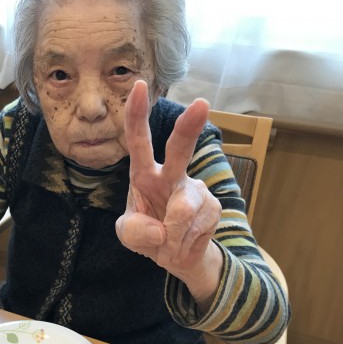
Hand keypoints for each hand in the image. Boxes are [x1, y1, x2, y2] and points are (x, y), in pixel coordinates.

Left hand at [115, 81, 222, 306]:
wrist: (177, 257)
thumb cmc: (149, 234)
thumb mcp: (129, 235)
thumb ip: (133, 231)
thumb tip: (160, 228)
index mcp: (144, 173)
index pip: (139, 140)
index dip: (137, 114)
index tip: (139, 86)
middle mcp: (171, 174)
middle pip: (180, 149)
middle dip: (189, 128)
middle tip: (202, 104)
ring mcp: (195, 189)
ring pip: (183, 209)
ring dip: (171, 236)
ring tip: (168, 244)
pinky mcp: (213, 206)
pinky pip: (196, 227)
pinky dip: (184, 243)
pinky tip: (184, 242)